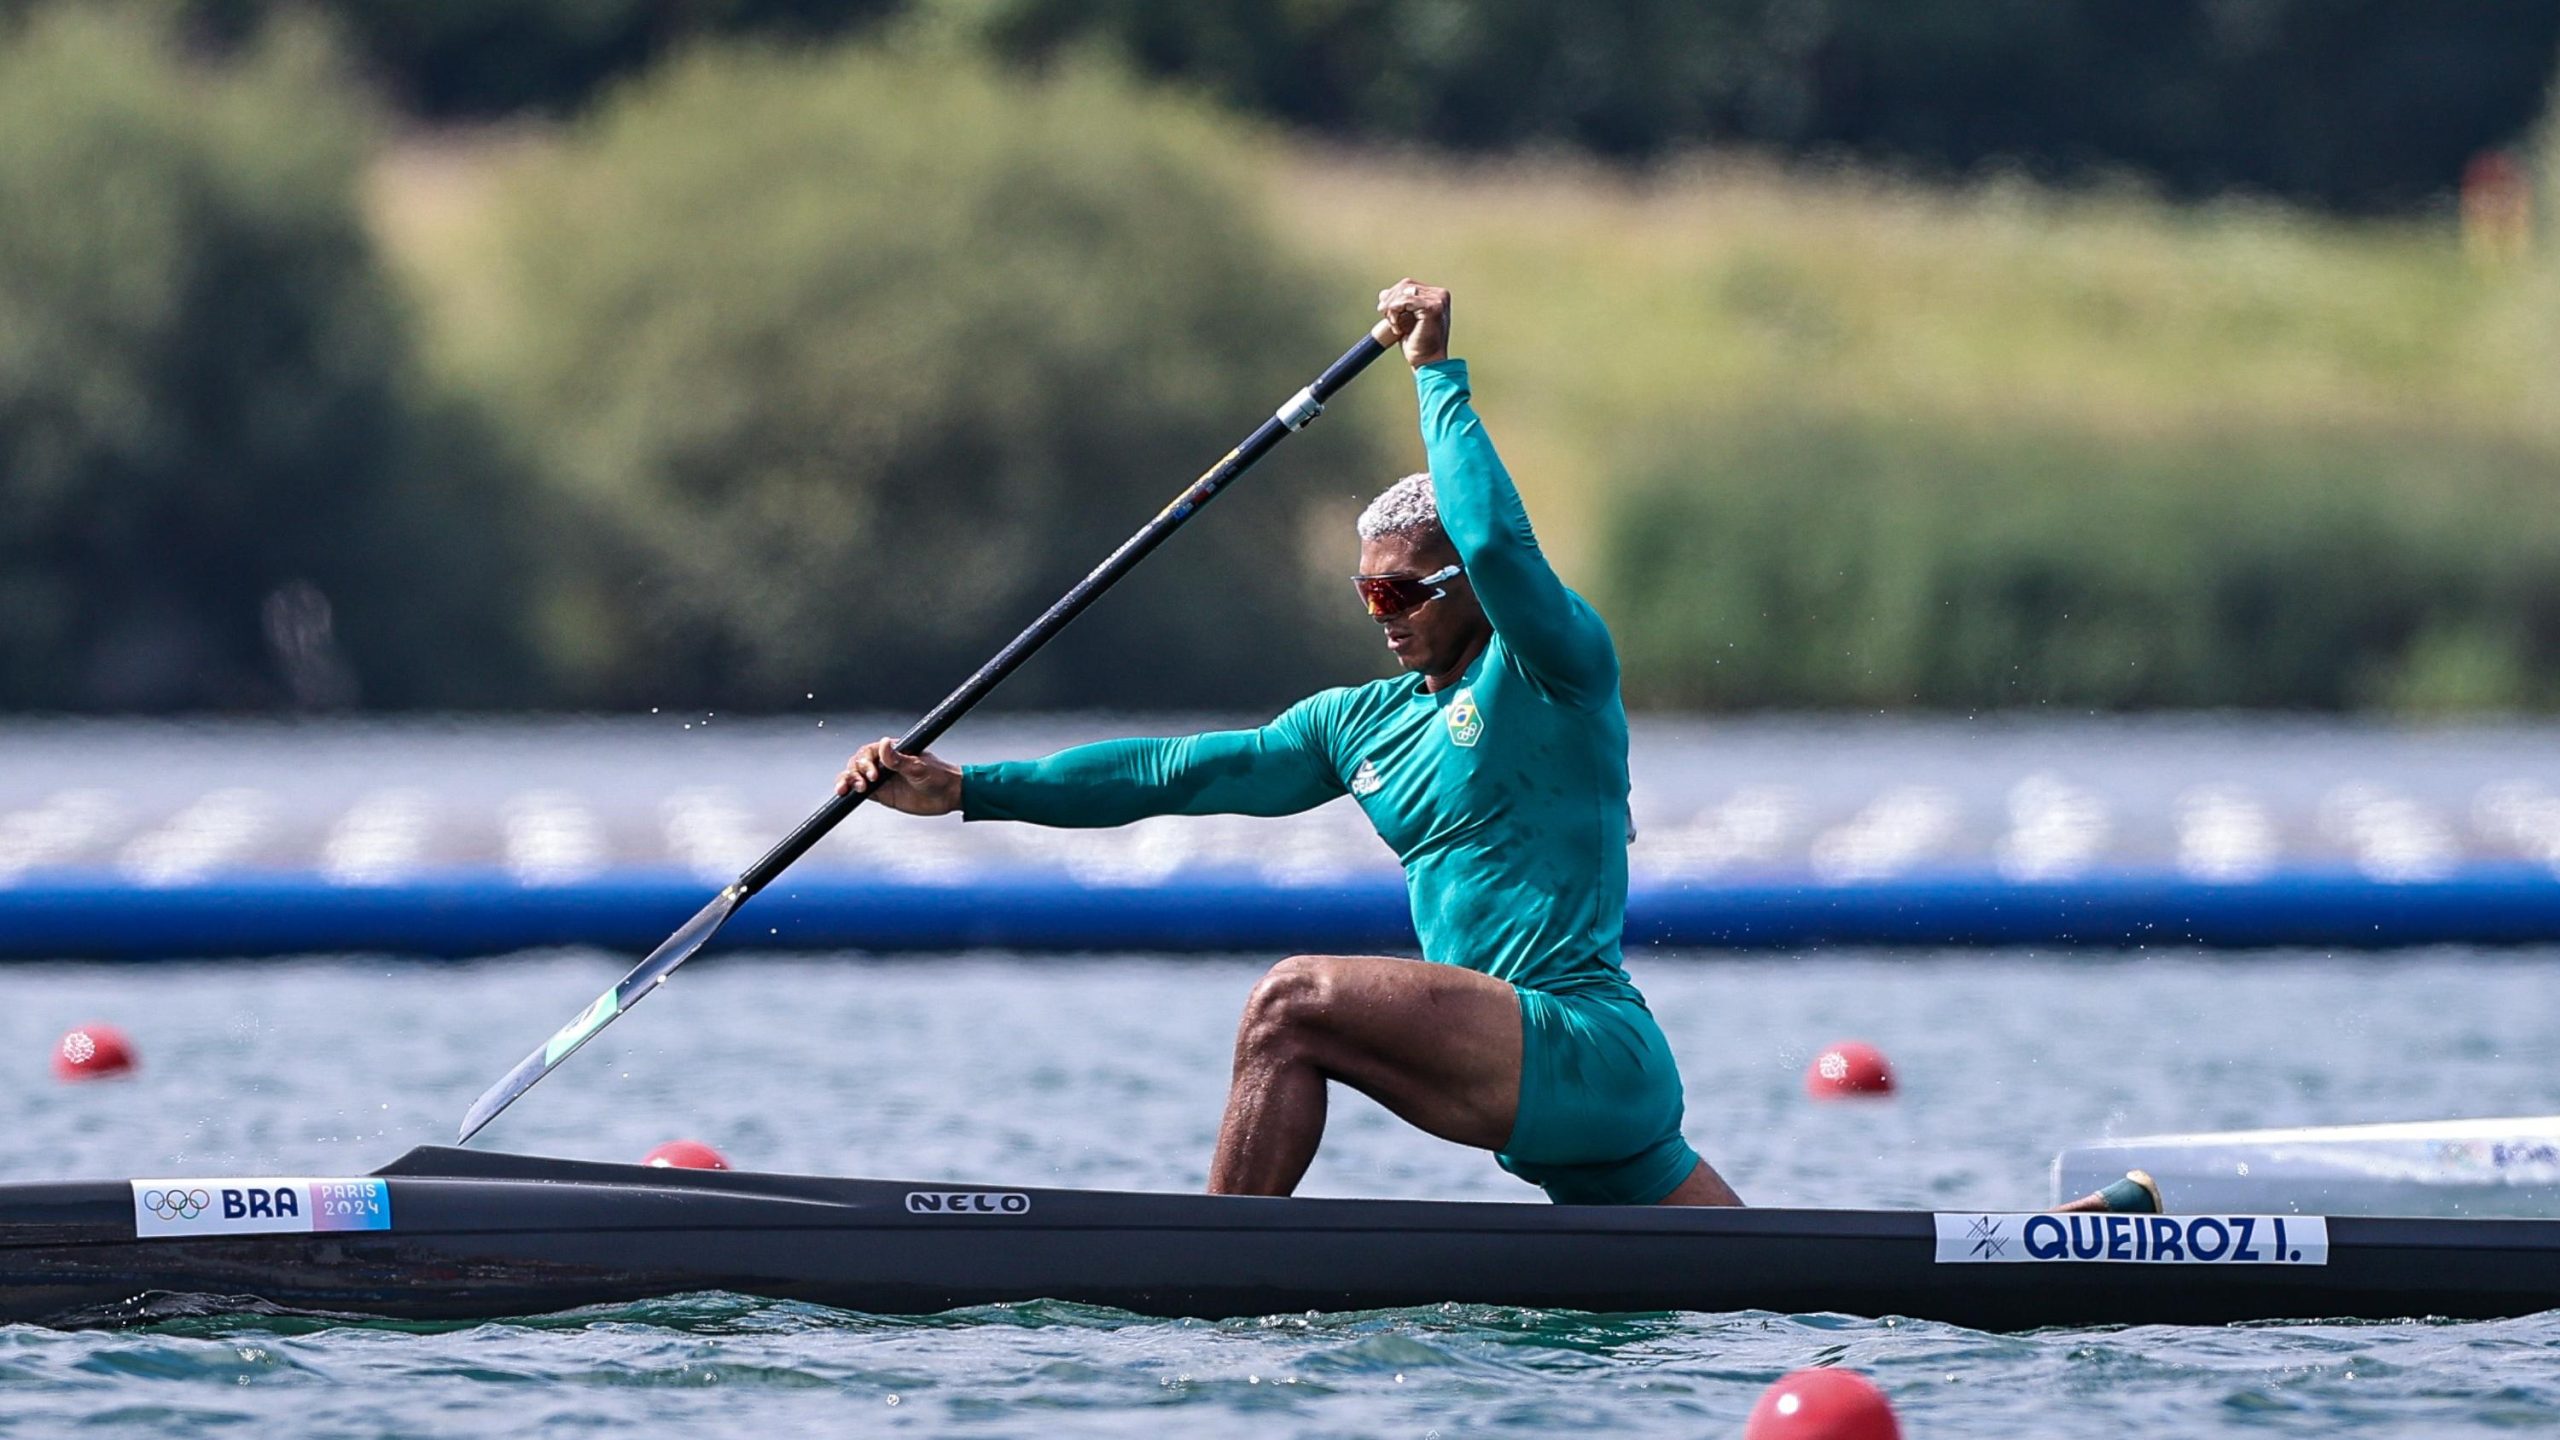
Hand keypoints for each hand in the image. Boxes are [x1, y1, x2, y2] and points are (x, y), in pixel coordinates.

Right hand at [835, 738, 961, 815]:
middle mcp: (884, 763)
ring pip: (855, 775)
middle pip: (858, 763)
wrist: (949, 795)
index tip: (873, 774)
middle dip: (855, 772)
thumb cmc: (939, 776)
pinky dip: (849, 791)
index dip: (866, 762)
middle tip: (865, 784)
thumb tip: (884, 744)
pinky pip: (859, 791)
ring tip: (845, 789)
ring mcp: (881, 779)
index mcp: (893, 752)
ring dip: (847, 780)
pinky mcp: (881, 794)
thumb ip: (899, 760)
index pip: (869, 752)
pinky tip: (844, 794)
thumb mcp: (919, 767)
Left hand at [1377, 278, 1450, 367]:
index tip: (1384, 311)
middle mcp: (1440, 295)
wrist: (1427, 361)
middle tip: (1386, 318)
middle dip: (1390, 300)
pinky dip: (1396, 312)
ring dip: (1392, 308)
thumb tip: (1383, 293)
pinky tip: (1397, 326)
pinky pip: (1405, 300)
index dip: (1392, 295)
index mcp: (1436, 296)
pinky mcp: (1433, 307)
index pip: (1408, 285)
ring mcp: (1438, 300)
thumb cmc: (1418, 344)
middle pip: (1405, 285)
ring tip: (1394, 325)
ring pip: (1404, 292)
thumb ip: (1398, 305)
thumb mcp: (1404, 319)